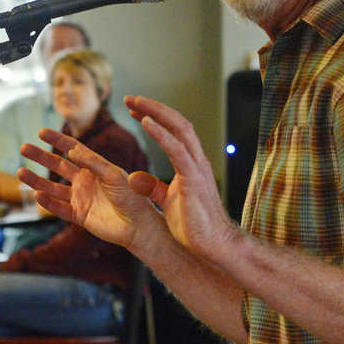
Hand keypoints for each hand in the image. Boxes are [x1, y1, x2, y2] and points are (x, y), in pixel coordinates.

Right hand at [18, 130, 162, 249]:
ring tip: (21, 172)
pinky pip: (59, 208)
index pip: (73, 149)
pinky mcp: (79, 215)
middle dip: (41, 157)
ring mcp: (80, 198)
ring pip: (53, 187)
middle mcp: (85, 180)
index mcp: (95, 167)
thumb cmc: (133, 197)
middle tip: (23, 148)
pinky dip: (48, 202)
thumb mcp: (114, 175)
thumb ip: (94, 163)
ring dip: (37, 181)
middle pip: (58, 165)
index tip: (42, 131)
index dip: (58, 140)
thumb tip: (73, 149)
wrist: (139, 224)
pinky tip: (37, 195)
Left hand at [123, 95, 238, 258]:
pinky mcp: (194, 179)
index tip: (134, 109)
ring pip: (180, 129)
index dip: (155, 117)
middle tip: (130, 98)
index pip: (174, 132)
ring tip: (135, 103)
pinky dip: (161, 134)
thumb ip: (152, 187)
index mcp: (190, 164)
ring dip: (156, 113)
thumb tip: (134, 177)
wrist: (212, 245)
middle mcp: (196, 160)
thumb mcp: (166, 201)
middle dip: (154, 107)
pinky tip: (146, 123)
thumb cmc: (193, 225)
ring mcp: (197, 167)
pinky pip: (177, 150)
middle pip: (177, 122)